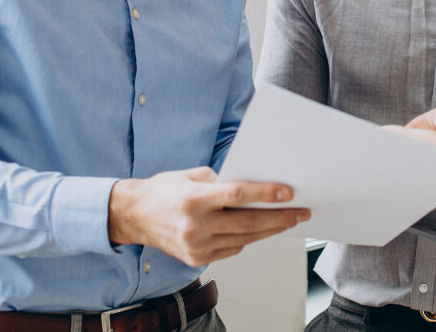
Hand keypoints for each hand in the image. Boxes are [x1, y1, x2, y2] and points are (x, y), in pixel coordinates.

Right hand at [108, 167, 309, 266]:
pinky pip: (233, 249)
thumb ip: (222, 180)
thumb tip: (256, 184)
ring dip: (270, 229)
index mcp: (193, 199)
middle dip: (279, 217)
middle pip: (247, 222)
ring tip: (289, 220)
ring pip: (244, 239)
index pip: (236, 196)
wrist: (134, 217)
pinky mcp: (197, 259)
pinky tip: (262, 229)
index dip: (265, 194)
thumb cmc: (164, 191)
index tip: (287, 192)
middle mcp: (195, 226)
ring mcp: (196, 246)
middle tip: (301, 211)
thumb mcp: (191, 175)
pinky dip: (250, 238)